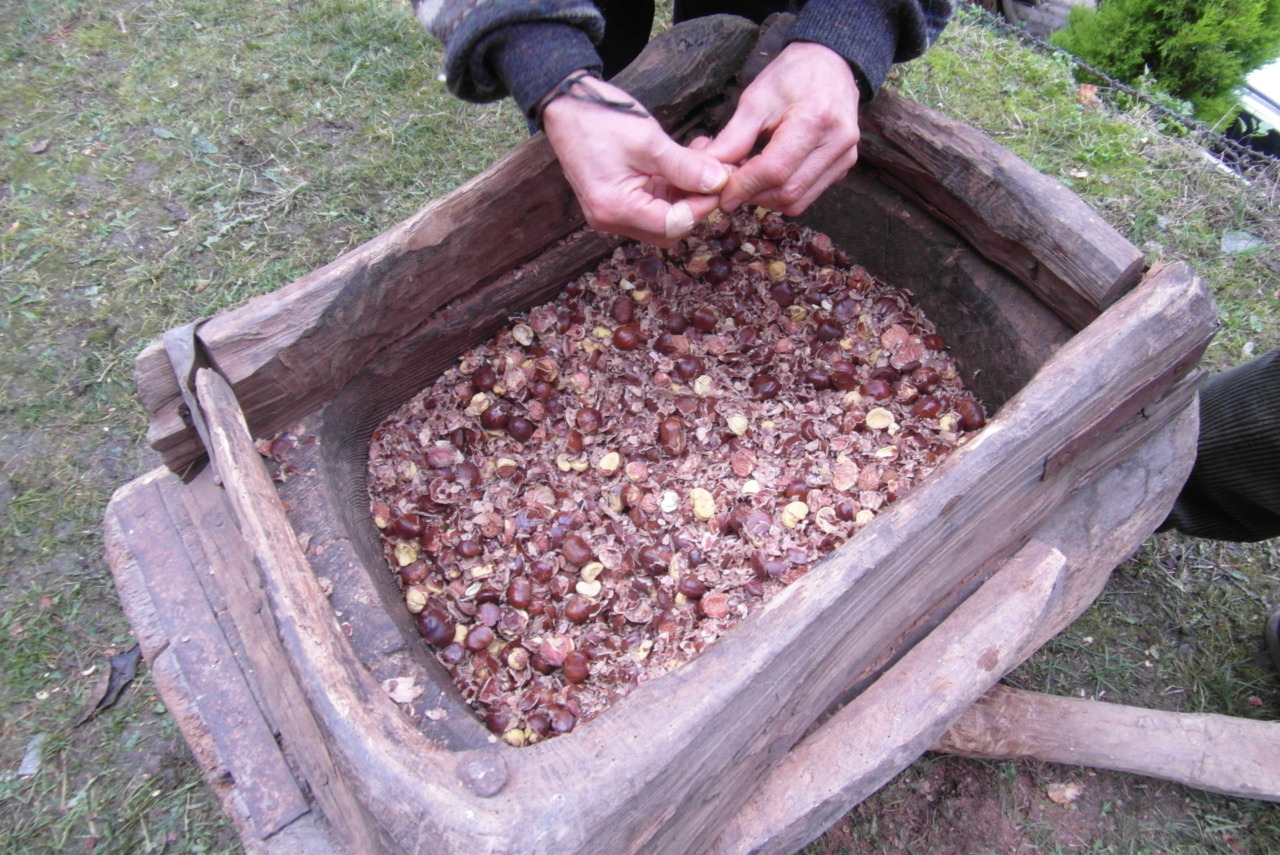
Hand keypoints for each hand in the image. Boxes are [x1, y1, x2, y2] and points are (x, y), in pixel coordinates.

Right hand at [541, 74, 730, 245]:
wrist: (566, 104)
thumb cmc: (600, 118)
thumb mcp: (648, 141)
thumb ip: (685, 166)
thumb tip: (719, 182)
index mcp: (615, 208)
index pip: (672, 225)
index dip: (702, 206)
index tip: (720, 180)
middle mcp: (611, 219)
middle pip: (668, 229)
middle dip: (695, 203)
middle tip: (714, 172)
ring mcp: (612, 212)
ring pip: (663, 217)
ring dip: (686, 193)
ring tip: (702, 160)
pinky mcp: (616, 200)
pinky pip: (652, 204)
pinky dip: (672, 187)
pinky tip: (685, 162)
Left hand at [702, 42, 860, 214]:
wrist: (830, 64)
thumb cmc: (793, 75)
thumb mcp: (756, 99)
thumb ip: (733, 138)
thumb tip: (712, 172)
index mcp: (816, 119)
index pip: (775, 170)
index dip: (745, 186)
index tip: (723, 193)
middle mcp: (837, 143)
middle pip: (787, 191)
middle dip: (753, 195)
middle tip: (731, 185)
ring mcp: (844, 157)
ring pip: (798, 201)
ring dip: (766, 198)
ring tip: (748, 179)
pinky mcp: (843, 167)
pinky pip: (807, 195)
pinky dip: (782, 193)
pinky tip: (768, 177)